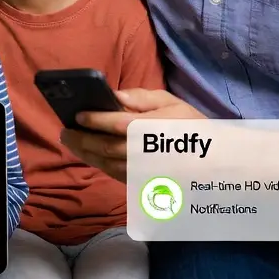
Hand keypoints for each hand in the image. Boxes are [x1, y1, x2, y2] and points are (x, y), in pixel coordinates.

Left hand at [59, 88, 203, 182]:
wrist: (213, 162)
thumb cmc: (190, 126)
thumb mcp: (172, 103)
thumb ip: (142, 98)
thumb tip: (115, 95)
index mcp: (155, 130)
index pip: (118, 124)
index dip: (95, 120)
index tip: (77, 115)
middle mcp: (147, 153)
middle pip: (106, 147)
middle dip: (82, 139)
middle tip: (65, 131)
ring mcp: (144, 172)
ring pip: (107, 164)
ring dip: (85, 154)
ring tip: (70, 142)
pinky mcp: (143, 183)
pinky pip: (114, 174)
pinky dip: (98, 164)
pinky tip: (87, 155)